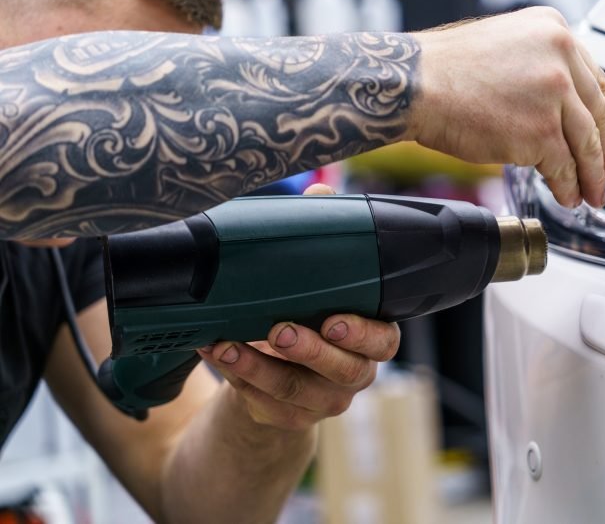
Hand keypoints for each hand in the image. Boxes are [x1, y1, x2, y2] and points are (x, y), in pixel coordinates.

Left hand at [197, 183, 400, 430]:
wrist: (278, 374)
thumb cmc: (305, 314)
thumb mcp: (317, 278)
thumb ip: (325, 238)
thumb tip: (321, 191)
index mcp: (373, 338)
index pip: (384, 340)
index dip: (362, 333)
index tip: (332, 319)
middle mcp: (355, 373)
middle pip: (345, 370)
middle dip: (310, 351)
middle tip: (279, 330)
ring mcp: (324, 401)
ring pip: (296, 391)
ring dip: (258, 366)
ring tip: (225, 343)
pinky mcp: (289, 418)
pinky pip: (265, 405)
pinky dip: (237, 379)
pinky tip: (215, 352)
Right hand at [408, 6, 604, 207]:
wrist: (415, 84)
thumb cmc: (446, 70)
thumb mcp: (507, 46)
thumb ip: (541, 68)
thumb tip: (567, 111)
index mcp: (554, 30)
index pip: (598, 80)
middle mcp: (560, 55)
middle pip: (597, 114)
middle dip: (604, 154)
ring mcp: (553, 92)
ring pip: (586, 143)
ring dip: (590, 175)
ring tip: (588, 194)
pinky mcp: (540, 129)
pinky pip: (564, 165)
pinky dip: (568, 185)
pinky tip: (565, 194)